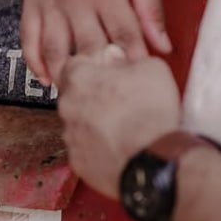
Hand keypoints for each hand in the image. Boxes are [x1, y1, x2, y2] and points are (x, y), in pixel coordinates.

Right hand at [21, 0, 171, 85]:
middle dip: (100, 79)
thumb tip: (162, 45)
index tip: (142, 86)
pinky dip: (35, 63)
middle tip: (112, 101)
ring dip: (66, 77)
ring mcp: (50, 1)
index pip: (123, 38)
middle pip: (87, 50)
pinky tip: (48, 79)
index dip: (133, 65)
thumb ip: (151, 7)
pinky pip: (28, 39)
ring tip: (80, 97)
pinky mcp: (32, 0)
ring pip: (54, 51)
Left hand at [57, 47, 181, 196]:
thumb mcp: (151, 68)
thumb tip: (118, 58)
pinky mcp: (77, 161)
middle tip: (119, 101)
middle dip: (94, 96)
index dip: (94, 67)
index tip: (108, 72)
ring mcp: (70, 136)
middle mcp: (67, 106)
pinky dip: (98, 147)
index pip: (74, 63)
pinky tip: (119, 145)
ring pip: (79, 123)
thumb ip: (127, 58)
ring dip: (96, 123)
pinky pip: (85, 149)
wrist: (153, 160)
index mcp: (79, 78)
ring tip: (123, 126)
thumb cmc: (150, 114)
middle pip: (75, 95)